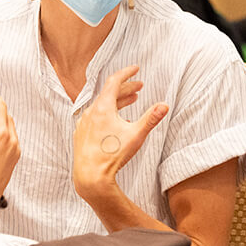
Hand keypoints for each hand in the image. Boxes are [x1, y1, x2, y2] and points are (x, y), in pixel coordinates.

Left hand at [73, 65, 168, 199]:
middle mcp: (90, 112)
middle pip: (109, 93)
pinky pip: (95, 117)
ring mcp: (84, 123)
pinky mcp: (81, 134)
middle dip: (126, 88)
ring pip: (102, 105)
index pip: (114, 81)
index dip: (127, 73)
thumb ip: (150, 119)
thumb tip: (165, 106)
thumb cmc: (113, 156)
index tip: (136, 68)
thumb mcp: (136, 135)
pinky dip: (107, 113)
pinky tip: (115, 121)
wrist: (90, 177)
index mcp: (103, 107)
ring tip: (131, 101)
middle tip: (139, 86)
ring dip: (117, 101)